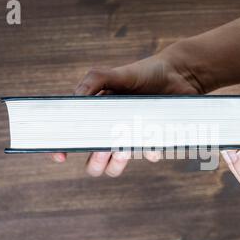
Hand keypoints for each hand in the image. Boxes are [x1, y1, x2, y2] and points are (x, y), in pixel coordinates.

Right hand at [51, 49, 204, 176]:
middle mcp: (111, 131)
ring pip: (115, 166)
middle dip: (94, 161)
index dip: (62, 149)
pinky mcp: (152, 141)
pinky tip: (153, 141)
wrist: (178, 74)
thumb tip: (75, 99)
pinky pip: (147, 155)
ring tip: (124, 148)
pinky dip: (149, 152)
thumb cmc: (144, 73)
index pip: (74, 138)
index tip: (60, 156)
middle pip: (94, 162)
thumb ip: (94, 81)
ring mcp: (131, 138)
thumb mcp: (116, 73)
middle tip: (103, 148)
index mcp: (96, 116)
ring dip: (116, 163)